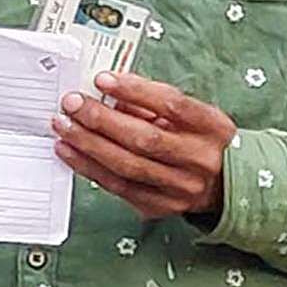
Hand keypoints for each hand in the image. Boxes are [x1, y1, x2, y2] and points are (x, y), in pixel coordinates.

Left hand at [53, 71, 235, 220]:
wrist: (223, 184)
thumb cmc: (197, 139)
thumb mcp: (188, 115)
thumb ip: (152, 101)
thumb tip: (108, 91)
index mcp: (214, 127)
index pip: (173, 105)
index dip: (135, 91)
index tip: (102, 80)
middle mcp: (201, 159)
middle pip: (145, 139)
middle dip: (101, 120)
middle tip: (72, 104)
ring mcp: (182, 188)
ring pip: (127, 166)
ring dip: (88, 145)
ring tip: (63, 126)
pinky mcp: (161, 206)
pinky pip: (118, 187)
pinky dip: (89, 167)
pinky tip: (70, 151)